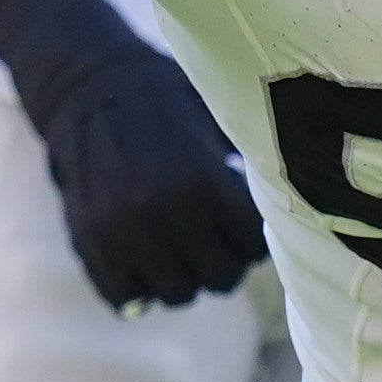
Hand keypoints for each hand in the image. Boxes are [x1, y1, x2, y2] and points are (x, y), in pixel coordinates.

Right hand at [0, 0, 266, 310]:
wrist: (88, 84)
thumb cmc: (167, 100)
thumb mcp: (216, 120)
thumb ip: (250, 164)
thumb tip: (294, 200)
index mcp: (205, 181)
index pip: (254, 248)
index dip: (251, 240)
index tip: (241, 228)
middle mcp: (165, 211)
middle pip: (221, 279)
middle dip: (224, 265)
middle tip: (215, 247)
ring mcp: (123, 230)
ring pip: (176, 295)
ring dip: (184, 280)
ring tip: (180, 255)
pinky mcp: (88, 239)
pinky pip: (123, 296)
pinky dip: (137, 290)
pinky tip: (144, 267)